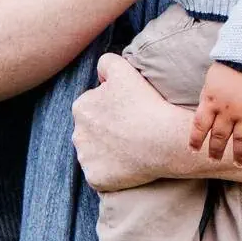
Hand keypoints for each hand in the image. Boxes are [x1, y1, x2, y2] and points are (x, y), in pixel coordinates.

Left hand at [71, 55, 187, 191]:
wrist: (164, 140)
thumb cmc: (145, 103)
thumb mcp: (123, 69)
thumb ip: (106, 62)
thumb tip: (100, 72)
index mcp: (81, 107)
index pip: (94, 106)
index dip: (113, 108)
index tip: (130, 112)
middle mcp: (77, 133)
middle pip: (92, 130)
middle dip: (106, 130)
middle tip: (132, 130)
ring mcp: (85, 158)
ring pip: (95, 153)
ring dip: (108, 151)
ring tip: (132, 148)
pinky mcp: (95, 178)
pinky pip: (101, 174)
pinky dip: (113, 171)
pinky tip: (130, 164)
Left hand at [190, 62, 241, 165]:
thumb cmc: (230, 64)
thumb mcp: (212, 80)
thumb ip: (210, 97)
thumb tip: (206, 110)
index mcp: (211, 102)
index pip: (199, 126)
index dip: (195, 139)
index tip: (193, 150)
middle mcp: (227, 111)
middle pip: (219, 136)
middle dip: (216, 150)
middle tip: (214, 160)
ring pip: (241, 139)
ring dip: (239, 153)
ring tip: (239, 164)